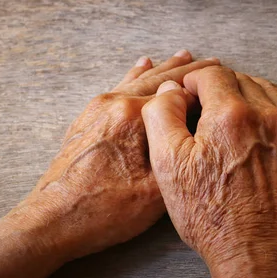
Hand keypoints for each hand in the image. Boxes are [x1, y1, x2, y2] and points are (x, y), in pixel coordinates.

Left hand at [2, 50, 219, 260]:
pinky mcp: (85, 119)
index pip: (178, 92)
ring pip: (136, 81)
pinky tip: (140, 68)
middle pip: (157, 80)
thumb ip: (176, 151)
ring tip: (181, 57)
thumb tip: (191, 124)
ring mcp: (95, 109)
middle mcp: (113, 104)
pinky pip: (117, 89)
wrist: (53, 220)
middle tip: (211, 61)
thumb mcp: (155, 191)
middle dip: (186, 71)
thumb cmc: (103, 210)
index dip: (203, 86)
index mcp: (132, 116)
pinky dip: (135, 77)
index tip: (224, 77)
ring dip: (162, 71)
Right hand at [142, 66, 276, 277]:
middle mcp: (267, 116)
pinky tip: (251, 135)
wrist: (257, 255)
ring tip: (225, 118)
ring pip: (267, 93)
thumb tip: (169, 90)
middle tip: (201, 108)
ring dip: (244, 96)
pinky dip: (267, 115)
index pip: (211, 74)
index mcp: (230, 115)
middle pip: (240, 79)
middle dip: (217, 87)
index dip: (192, 81)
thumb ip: (161, 116)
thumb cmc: (209, 214)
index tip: (184, 95)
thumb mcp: (167, 165)